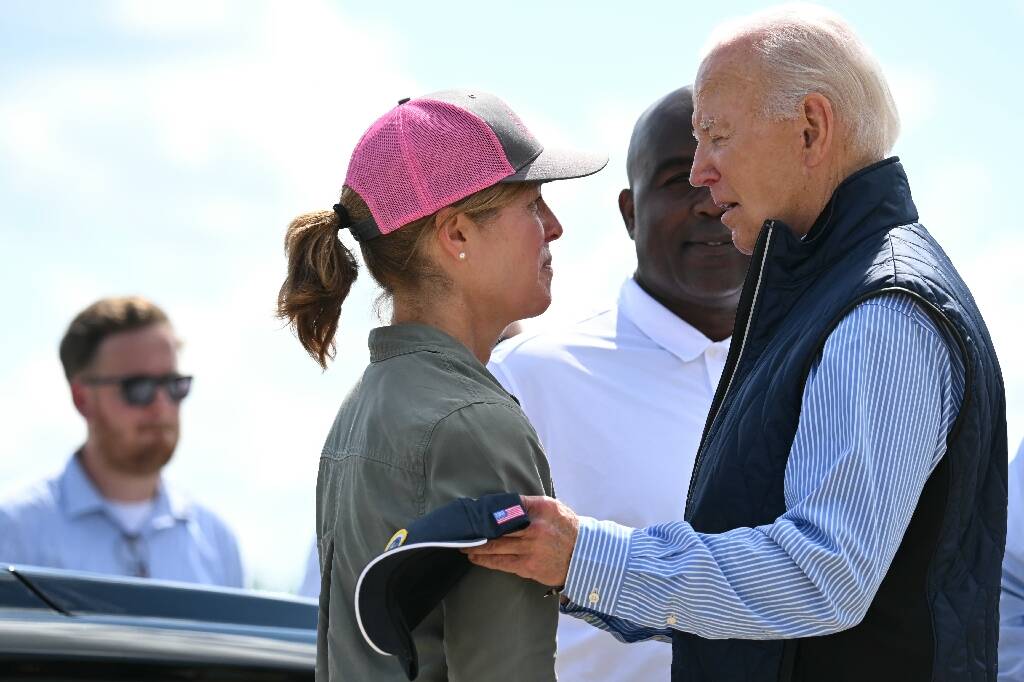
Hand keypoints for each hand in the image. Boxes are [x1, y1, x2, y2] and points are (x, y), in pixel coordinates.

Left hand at [463, 495, 578, 586]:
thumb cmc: (565, 529)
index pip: (508, 505)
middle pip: (498, 526)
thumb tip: (502, 505)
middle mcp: (535, 527)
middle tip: (461, 529)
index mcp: (541, 508)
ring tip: (463, 544)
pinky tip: (475, 558)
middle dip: (478, 529)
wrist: (584, 556)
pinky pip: (502, 563)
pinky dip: (486, 560)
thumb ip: (529, 504)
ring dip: (477, 546)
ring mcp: (531, 548)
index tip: (474, 510)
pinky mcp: (529, 566)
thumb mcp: (552, 508)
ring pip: (496, 546)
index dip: (488, 509)